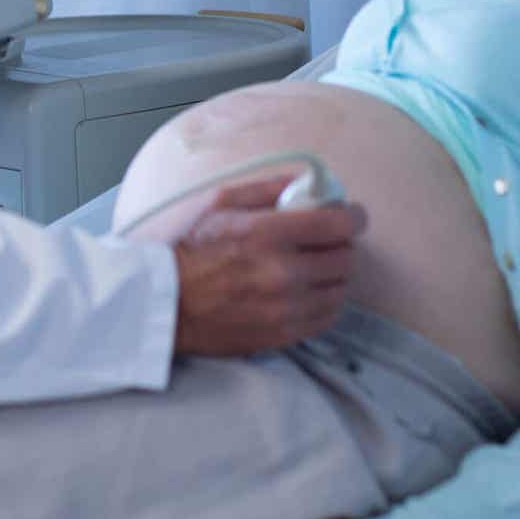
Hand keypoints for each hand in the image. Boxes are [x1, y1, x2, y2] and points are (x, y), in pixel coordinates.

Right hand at [172, 177, 366, 356]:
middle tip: (326, 242)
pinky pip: (328, 317)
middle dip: (341, 245)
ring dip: (334, 275)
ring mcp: (286, 308)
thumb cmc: (191, 248)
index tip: (349, 216)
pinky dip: (325, 302)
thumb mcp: (221, 202)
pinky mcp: (284, 335)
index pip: (339, 225)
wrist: (167, 303)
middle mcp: (283, 272)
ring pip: (341, 289)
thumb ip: (269, 188)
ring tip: (315, 268)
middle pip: (346, 258)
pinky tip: (307, 292)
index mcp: (267, 233)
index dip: (352, 217)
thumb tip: (310, 183)